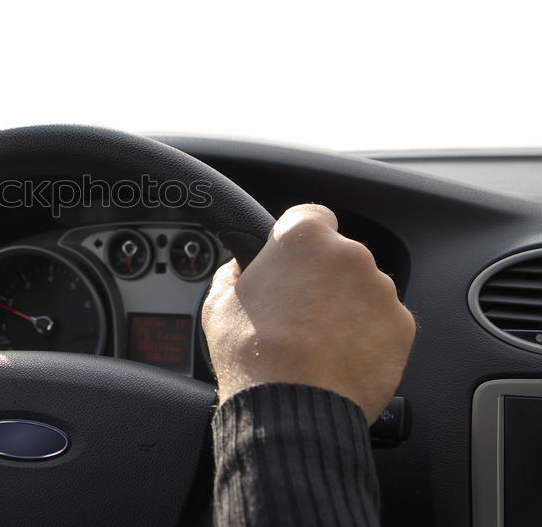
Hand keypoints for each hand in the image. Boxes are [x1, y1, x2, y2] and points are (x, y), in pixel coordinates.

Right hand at [202, 204, 414, 422]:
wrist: (290, 406)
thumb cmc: (253, 354)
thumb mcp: (219, 302)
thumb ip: (235, 272)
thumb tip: (240, 269)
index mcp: (304, 238)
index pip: (310, 215)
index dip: (297, 240)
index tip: (290, 260)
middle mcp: (350, 254)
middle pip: (339, 256)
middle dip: (322, 278)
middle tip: (297, 311)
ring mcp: (381, 290)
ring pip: (363, 290)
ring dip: (345, 307)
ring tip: (318, 342)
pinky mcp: (402, 327)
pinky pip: (382, 322)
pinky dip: (366, 335)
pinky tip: (339, 357)